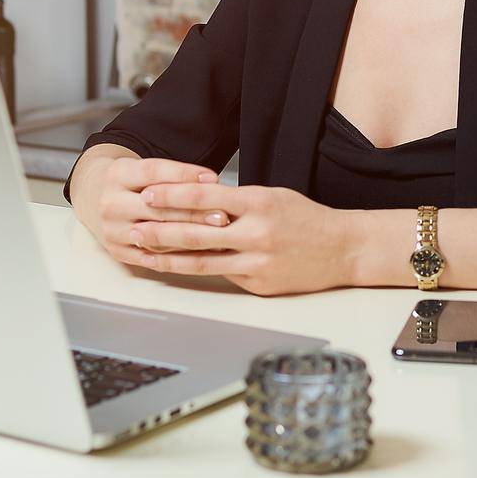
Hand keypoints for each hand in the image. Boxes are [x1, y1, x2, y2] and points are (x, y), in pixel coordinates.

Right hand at [70, 154, 229, 267]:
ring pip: (156, 235)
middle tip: (223, 216)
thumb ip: (173, 176)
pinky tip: (200, 253)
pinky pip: (152, 255)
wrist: (93, 196)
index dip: (185, 175)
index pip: (154, 172)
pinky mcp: (117, 250)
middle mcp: (111, 202)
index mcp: (118, 174)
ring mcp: (112, 229)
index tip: (213, 179)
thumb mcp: (143, 168)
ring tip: (216, 237)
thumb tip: (211, 184)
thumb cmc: (130, 181)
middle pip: (158, 208)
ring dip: (190, 238)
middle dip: (194, 213)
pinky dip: (177, 255)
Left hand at [126, 183, 355, 295]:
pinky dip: (197, 269)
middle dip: (161, 229)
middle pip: (198, 231)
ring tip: (145, 250)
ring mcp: (257, 262)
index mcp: (259, 203)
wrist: (342, 249)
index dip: (173, 196)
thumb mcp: (272, 197)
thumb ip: (237, 201)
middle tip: (134, 225)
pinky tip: (177, 267)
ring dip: (169, 255)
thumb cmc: (305, 218)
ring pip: (203, 259)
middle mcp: (257, 233)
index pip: (206, 197)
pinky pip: (222, 274)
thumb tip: (197, 202)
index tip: (149, 193)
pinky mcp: (259, 284)